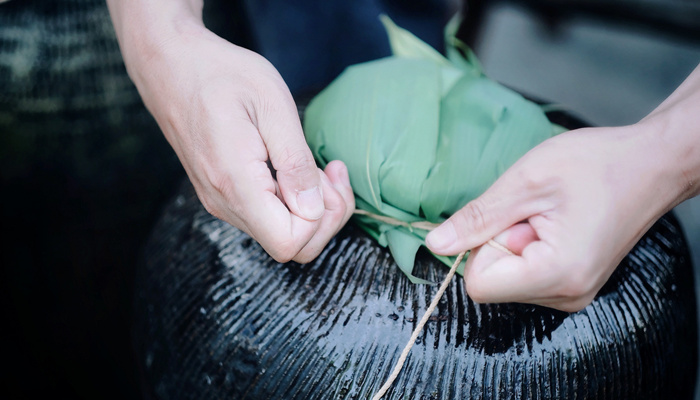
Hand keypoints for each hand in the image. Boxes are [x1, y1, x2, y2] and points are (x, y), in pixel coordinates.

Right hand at [109, 5, 353, 262]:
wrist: (171, 66)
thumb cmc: (222, 74)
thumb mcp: (272, 105)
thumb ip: (295, 162)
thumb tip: (313, 208)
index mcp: (236, 182)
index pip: (289, 241)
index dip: (322, 218)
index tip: (329, 174)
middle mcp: (224, 202)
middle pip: (289, 246)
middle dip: (325, 217)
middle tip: (333, 173)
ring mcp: (221, 201)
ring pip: (279, 234)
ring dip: (312, 208)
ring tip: (321, 167)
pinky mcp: (223, 195)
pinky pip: (266, 217)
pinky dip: (292, 202)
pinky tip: (298, 170)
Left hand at [426, 123, 688, 311]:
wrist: (651, 165)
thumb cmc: (597, 164)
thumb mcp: (526, 182)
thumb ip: (477, 218)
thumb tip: (435, 244)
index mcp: (556, 274)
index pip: (478, 285)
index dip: (482, 245)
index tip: (512, 217)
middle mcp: (566, 295)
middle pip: (492, 283)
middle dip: (501, 242)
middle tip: (536, 212)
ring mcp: (572, 293)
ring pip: (507, 278)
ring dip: (515, 242)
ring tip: (549, 215)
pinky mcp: (573, 284)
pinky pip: (525, 274)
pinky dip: (528, 246)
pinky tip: (555, 223)